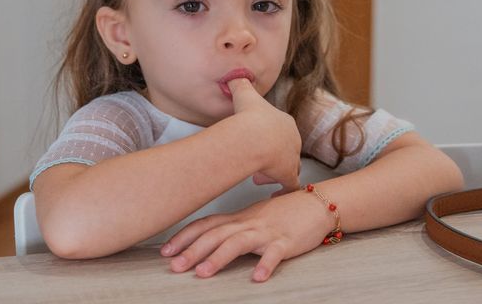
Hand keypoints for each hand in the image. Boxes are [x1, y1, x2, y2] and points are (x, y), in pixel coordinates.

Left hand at [160, 190, 333, 281]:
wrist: (315, 204)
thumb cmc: (284, 212)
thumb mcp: (254, 217)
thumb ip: (234, 226)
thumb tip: (210, 236)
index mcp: (239, 218)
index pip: (206, 225)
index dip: (184, 237)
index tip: (165, 251)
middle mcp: (248, 223)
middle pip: (216, 235)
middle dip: (192, 251)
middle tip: (174, 267)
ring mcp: (267, 232)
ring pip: (238, 243)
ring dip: (218, 258)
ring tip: (202, 274)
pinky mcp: (286, 242)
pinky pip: (274, 253)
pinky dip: (265, 265)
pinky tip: (257, 278)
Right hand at [228, 78, 301, 193]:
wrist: (253, 136)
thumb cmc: (248, 116)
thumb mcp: (244, 93)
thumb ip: (240, 83)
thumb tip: (234, 75)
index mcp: (285, 122)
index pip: (282, 131)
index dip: (269, 137)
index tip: (255, 142)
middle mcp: (293, 140)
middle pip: (286, 150)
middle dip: (271, 156)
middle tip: (256, 161)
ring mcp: (292, 158)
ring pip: (289, 168)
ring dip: (273, 172)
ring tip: (257, 177)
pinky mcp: (288, 175)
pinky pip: (290, 187)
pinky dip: (284, 192)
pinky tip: (275, 196)